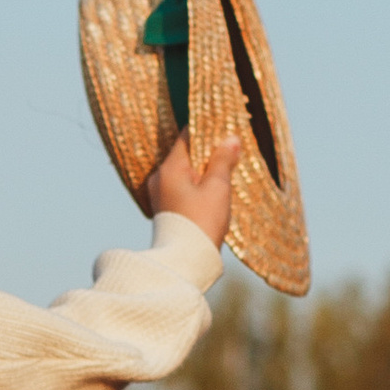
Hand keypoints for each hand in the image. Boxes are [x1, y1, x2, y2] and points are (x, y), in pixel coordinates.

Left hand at [145, 129, 242, 246]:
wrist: (186, 261)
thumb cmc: (202, 222)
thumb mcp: (217, 187)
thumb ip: (223, 160)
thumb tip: (230, 138)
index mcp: (169, 168)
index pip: (186, 137)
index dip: (206, 130)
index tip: (224, 128)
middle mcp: (159, 178)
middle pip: (185, 155)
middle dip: (207, 152)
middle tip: (230, 151)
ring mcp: (159, 195)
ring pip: (184, 172)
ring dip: (203, 170)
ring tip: (225, 172)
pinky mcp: (165, 209)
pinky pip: (181, 188)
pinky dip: (196, 185)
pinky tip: (212, 192)